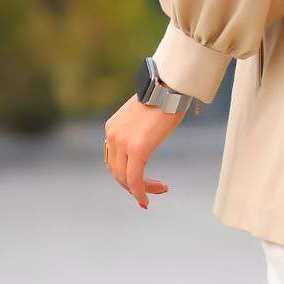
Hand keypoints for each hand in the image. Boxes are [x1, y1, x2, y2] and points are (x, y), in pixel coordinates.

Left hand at [103, 94, 183, 208]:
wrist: (171, 84)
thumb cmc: (165, 96)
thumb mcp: (145, 115)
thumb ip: (140, 129)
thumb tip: (148, 138)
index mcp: (112, 127)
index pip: (113, 159)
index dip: (125, 174)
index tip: (140, 181)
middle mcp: (112, 135)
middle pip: (116, 171)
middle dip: (133, 184)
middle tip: (153, 189)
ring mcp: (122, 142)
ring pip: (125, 178)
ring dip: (140, 189)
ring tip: (159, 189)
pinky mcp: (137, 149)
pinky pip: (135, 178)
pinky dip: (140, 192)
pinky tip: (147, 199)